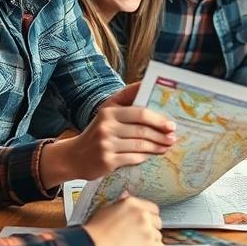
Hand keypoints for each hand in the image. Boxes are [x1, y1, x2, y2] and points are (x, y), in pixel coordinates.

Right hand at [40, 83, 176, 186]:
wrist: (74, 156)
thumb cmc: (97, 131)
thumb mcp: (107, 111)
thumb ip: (126, 98)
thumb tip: (146, 84)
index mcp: (109, 111)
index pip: (139, 113)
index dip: (158, 119)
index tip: (171, 124)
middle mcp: (106, 126)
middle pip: (142, 130)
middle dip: (160, 135)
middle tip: (172, 137)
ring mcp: (105, 144)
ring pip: (140, 145)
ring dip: (156, 147)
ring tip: (166, 147)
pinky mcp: (107, 161)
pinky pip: (133, 158)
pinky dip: (144, 157)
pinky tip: (151, 156)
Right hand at [83, 194, 164, 245]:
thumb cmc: (95, 230)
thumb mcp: (106, 209)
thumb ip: (121, 202)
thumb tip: (127, 193)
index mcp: (133, 203)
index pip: (153, 209)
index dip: (149, 217)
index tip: (144, 223)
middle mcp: (143, 214)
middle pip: (158, 222)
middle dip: (151, 229)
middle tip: (140, 236)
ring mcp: (147, 230)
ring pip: (158, 236)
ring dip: (151, 241)